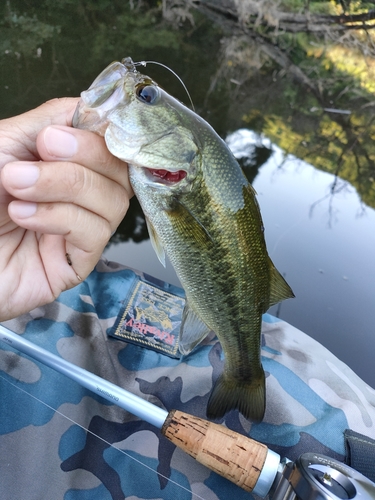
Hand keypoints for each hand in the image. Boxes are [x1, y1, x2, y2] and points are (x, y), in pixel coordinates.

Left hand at [0, 98, 131, 321]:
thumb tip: (95, 108)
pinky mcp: (77, 262)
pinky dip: (58, 217)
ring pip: (113, 202)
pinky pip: (95, 234)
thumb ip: (51, 119)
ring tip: (17, 187)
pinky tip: (23, 215)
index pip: (113, 142)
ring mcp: (81, 230)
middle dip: (84, 157)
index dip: (103, 133)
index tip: (63, 133)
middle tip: (42, 151)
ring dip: (64, 186)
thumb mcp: (5, 142)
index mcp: (68, 163)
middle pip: (121, 171)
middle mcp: (81, 195)